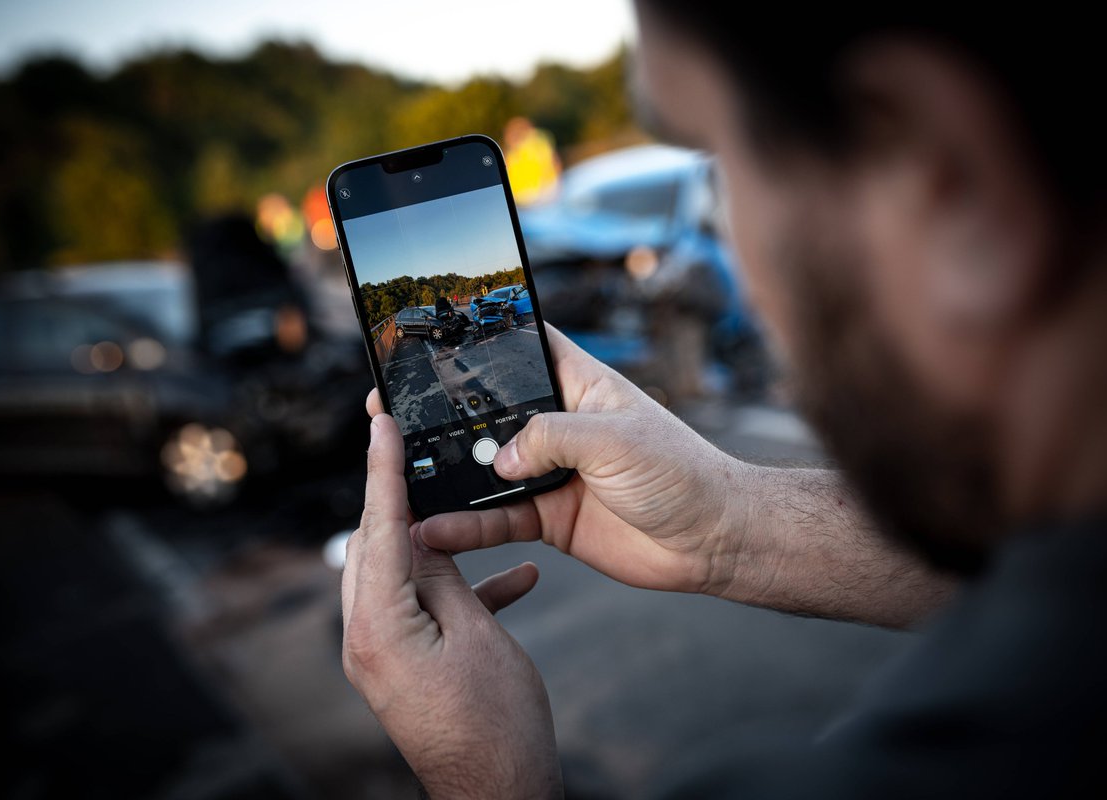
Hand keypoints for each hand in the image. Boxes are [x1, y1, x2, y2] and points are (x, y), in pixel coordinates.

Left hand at [341, 413, 562, 798]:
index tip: (379, 423)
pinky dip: (461, 590)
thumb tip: (420, 534)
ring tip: (473, 514)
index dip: (381, 469)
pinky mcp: (404, 666)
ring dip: (441, 547)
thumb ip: (444, 577)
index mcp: (377, 626)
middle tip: (418, 452)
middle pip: (377, 547)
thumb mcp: (477, 634)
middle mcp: (365, 639)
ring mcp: (382, 656)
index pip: (377, 528)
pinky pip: (425, 611)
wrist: (501, 795)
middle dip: (402, 500)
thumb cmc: (496, 725)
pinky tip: (518, 577)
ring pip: (402, 574)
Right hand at [366, 323, 750, 596]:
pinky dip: (467, 526)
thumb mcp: (615, 440)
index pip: (521, 346)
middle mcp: (559, 425)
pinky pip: (497, 519)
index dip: (479, 339)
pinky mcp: (550, 516)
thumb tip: (502, 459)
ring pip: (486, 469)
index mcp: (579, 385)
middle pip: (489, 412)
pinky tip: (436, 530)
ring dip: (447, 476)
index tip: (428, 338)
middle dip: (444, 416)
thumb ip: (552, 438)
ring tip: (400, 481)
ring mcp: (551, 471)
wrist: (714, 541)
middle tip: (392, 415)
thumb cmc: (683, 472)